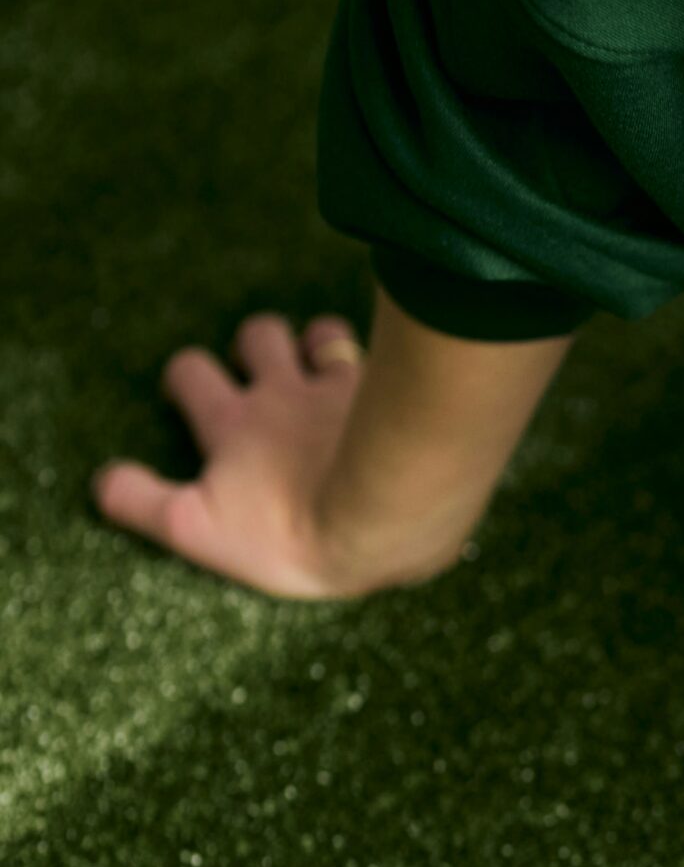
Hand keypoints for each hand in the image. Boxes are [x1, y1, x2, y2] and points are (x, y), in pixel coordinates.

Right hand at [92, 313, 449, 598]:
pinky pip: (388, 357)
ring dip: (318, 342)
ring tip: (325, 368)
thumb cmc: (289, 532)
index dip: (187, 379)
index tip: (194, 397)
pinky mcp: (396, 398)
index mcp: (234, 423)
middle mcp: (284, 393)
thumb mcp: (195, 530)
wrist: (385, 517)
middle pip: (257, 336)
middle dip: (255, 347)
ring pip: (322, 333)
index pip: (190, 372)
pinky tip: (391, 379)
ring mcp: (342, 389)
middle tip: (267, 375)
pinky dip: (383, 358)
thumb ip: (142, 504)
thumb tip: (104, 483)